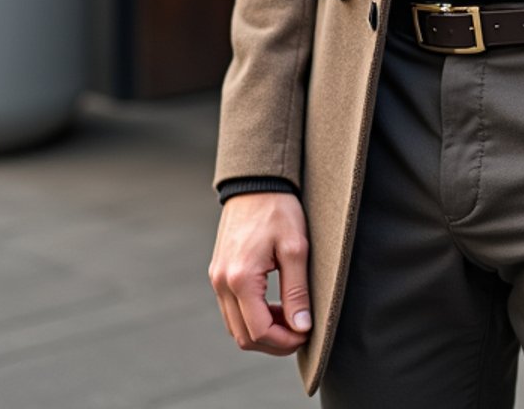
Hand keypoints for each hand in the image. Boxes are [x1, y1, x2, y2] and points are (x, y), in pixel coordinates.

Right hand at [209, 192, 312, 355]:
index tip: (307, 335)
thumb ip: (297, 291)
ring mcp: (217, 279)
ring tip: (289, 317)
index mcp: (241, 278)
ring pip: (235, 326)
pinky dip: (251, 317)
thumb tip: (301, 327)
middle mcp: (222, 283)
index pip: (259, 331)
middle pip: (244, 336)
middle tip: (300, 331)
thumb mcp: (295, 248)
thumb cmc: (278, 210)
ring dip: (262, 331)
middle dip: (274, 342)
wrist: (255, 182)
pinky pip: (231, 309)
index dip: (284, 342)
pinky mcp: (218, 273)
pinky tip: (274, 305)